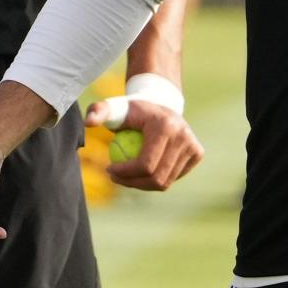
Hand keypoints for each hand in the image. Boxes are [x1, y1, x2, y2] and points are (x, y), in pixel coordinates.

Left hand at [85, 94, 203, 191]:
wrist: (161, 102)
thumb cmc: (133, 109)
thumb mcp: (114, 107)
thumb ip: (98, 111)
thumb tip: (89, 123)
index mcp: (166, 126)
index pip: (145, 164)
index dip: (125, 174)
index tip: (109, 170)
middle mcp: (184, 136)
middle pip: (157, 178)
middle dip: (132, 183)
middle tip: (116, 178)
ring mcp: (194, 146)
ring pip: (165, 182)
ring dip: (142, 185)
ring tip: (126, 176)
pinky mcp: (198, 153)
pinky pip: (173, 177)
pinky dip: (156, 180)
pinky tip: (142, 172)